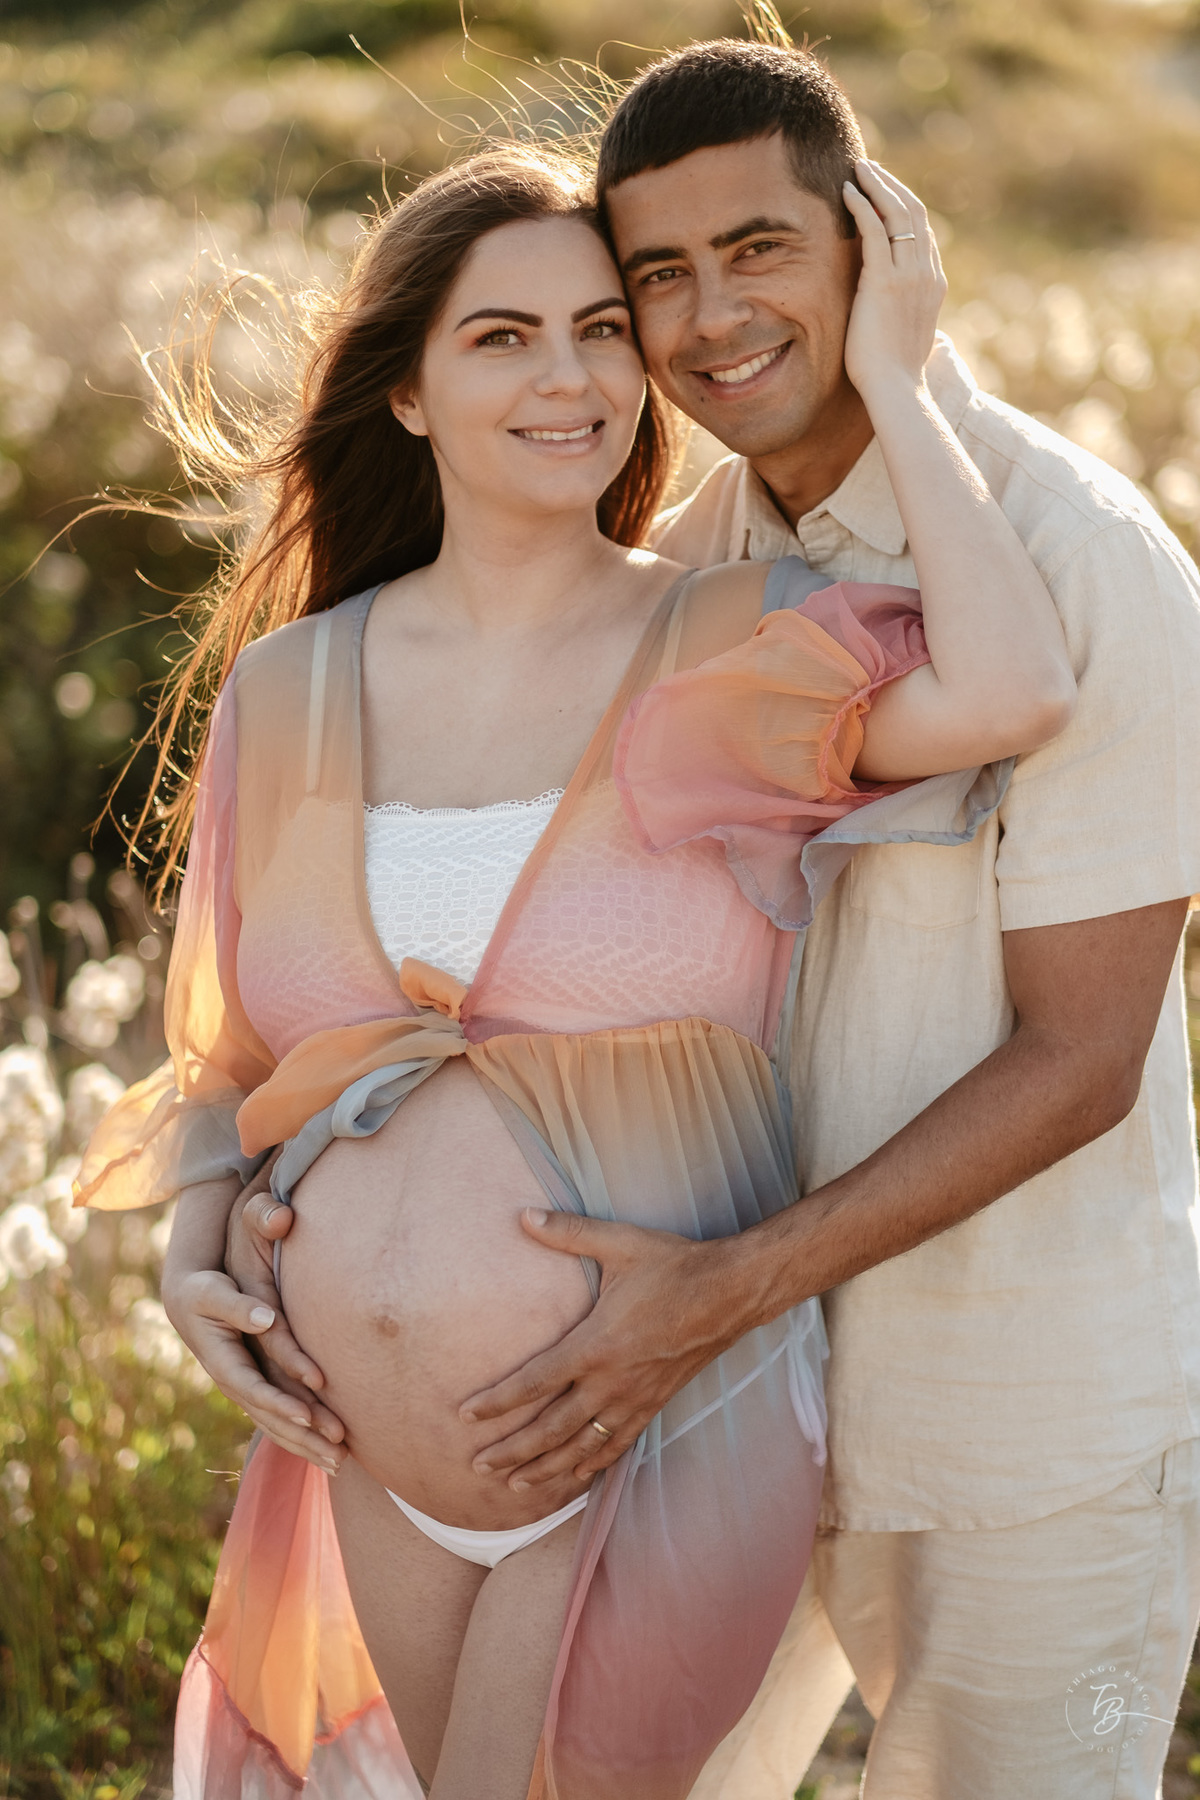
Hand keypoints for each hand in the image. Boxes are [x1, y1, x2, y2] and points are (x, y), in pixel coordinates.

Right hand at [222, 1179, 348, 1469]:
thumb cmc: (207, 1281)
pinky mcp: (257, 1386)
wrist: (188, 1293)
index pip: (251, 1385)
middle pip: (266, 1414)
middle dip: (302, 1434)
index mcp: (219, 1355)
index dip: (280, 1401)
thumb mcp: (215, 1282)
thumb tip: (268, 1316)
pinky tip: (333, 1454)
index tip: (310, 1414)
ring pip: (274, 1423)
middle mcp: (231, 1377)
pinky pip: (279, 1419)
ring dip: (306, 1445)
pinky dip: (303, 1438)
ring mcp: (243, 1385)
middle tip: (338, 1449)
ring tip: (342, 1463)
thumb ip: (239, 1295)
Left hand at [460, 1209, 755, 1489]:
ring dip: (545, 1468)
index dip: (498, 1401)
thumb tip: (523, 1215)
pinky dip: (592, 1464)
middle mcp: (611, 1381)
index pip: (534, 1382)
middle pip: (550, 1428)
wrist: (730, 1293)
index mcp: (595, 1345)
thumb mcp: (619, 1243)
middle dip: (512, 1450)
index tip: (465, 1414)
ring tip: (514, 1485)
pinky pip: (616, 1444)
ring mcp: (633, 1399)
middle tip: (478, 1466)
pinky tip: (576, 1476)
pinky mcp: (654, 1404)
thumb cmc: (673, 1266)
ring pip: (581, 1447)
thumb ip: (568, 1232)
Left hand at [841, 159, 946, 403]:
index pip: (923, 233)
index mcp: (933, 284)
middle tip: (872, 169)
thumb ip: (901, 314)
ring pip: (897, 213)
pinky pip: (875, 230)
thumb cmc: (892, 374)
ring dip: (878, 186)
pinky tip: (848, 191)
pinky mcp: (884, 281)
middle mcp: (926, 274)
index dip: (905, 206)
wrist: (895, 390)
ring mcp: (908, 275)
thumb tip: (889, 312)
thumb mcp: (902, 335)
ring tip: (859, 168)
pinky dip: (863, 205)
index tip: (885, 192)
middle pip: (915, 213)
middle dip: (893, 186)